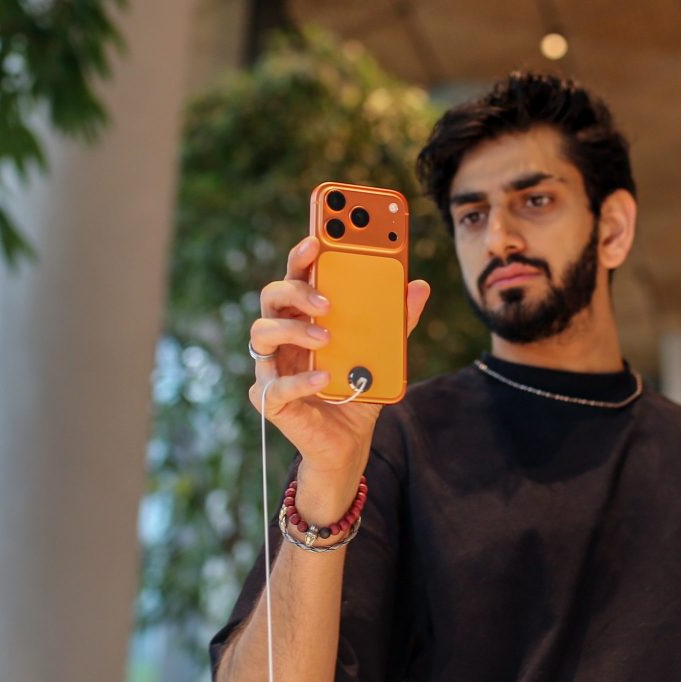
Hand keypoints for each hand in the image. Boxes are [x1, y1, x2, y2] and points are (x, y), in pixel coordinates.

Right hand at [248, 235, 430, 478]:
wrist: (348, 442)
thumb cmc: (355, 390)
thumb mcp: (383, 354)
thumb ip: (397, 321)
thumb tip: (419, 286)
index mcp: (304, 316)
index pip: (296, 276)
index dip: (302, 255)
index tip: (318, 239)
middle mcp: (282, 336)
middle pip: (272, 296)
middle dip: (296, 290)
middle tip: (327, 300)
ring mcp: (271, 366)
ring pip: (262, 333)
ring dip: (293, 330)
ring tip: (325, 337)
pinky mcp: (270, 399)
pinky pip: (274, 386)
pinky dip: (299, 381)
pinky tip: (323, 379)